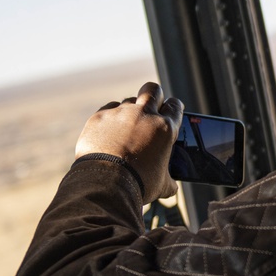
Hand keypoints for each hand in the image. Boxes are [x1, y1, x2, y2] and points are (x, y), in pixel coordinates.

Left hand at [75, 82, 183, 201]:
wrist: (106, 184)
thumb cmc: (138, 184)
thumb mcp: (161, 184)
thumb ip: (169, 179)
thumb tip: (172, 186)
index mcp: (165, 128)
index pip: (175, 106)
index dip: (173, 108)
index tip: (169, 111)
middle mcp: (144, 114)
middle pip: (153, 90)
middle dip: (154, 96)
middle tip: (150, 108)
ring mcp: (120, 113)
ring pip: (128, 100)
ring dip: (129, 111)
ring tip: (125, 128)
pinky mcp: (99, 117)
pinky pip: (107, 110)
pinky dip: (109, 119)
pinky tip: (107, 134)